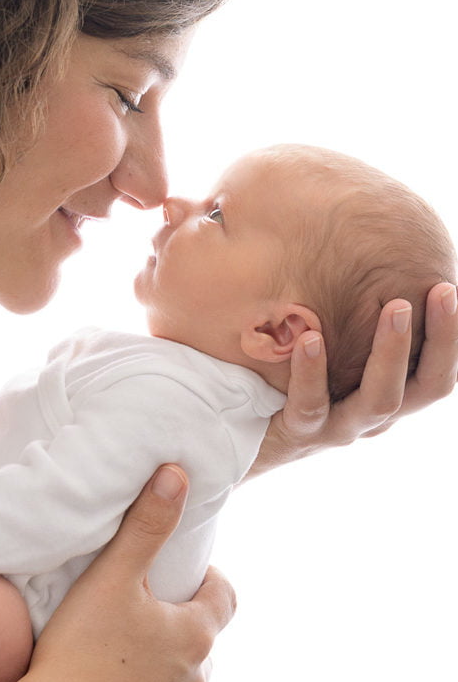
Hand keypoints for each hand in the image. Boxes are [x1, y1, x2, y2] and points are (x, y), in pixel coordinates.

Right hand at [22, 464, 235, 681]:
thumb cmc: (81, 649)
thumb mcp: (113, 576)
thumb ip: (147, 524)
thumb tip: (177, 474)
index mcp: (195, 636)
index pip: (224, 596)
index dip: (205, 579)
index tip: (177, 572)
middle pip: (199, 640)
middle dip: (175, 622)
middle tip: (135, 608)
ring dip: (158, 668)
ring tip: (116, 653)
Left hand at [250, 283, 457, 474]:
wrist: (244, 437)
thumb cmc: (291, 379)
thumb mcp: (332, 346)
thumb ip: (355, 317)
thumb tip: (378, 244)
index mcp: (391, 392)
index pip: (438, 368)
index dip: (451, 333)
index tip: (449, 289)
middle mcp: (375, 413)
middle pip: (429, 386)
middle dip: (443, 339)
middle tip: (442, 291)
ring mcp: (341, 426)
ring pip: (381, 399)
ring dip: (392, 351)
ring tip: (395, 307)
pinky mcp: (302, 433)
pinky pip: (311, 405)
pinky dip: (312, 372)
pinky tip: (310, 338)